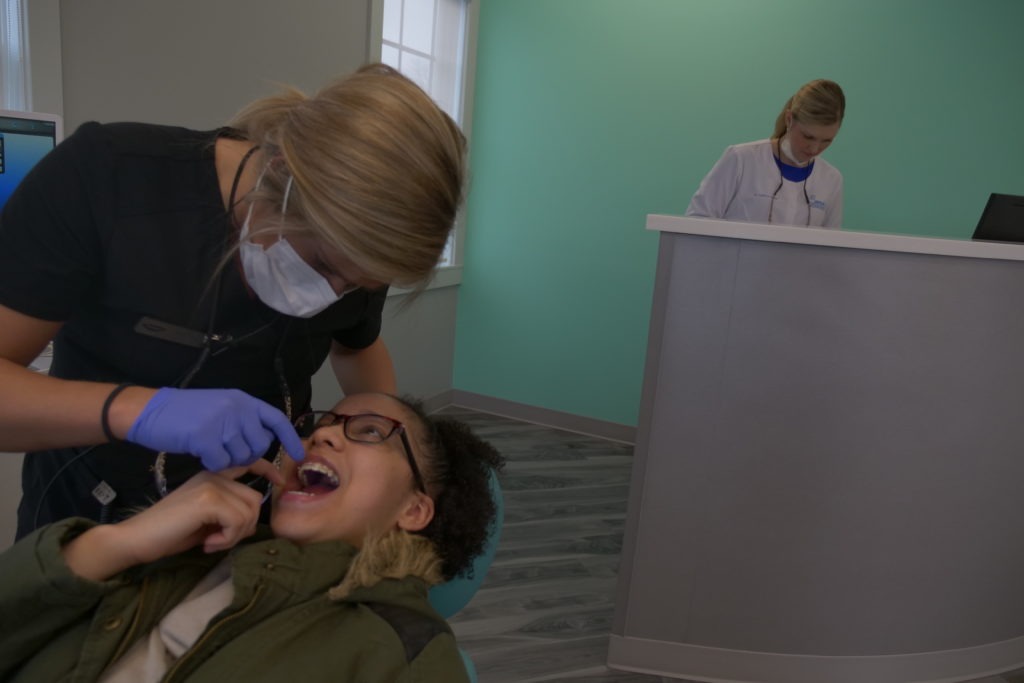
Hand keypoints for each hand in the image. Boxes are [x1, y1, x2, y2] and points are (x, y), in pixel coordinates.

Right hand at [62, 460, 280, 580]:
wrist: (136, 539)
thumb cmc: (169, 533)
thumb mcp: (207, 521)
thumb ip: (229, 513)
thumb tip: (253, 521)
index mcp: (212, 475)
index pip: (248, 463)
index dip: (267, 470)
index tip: (279, 482)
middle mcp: (214, 474)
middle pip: (255, 499)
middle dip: (245, 526)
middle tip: (221, 541)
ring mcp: (211, 484)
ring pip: (249, 511)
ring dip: (235, 535)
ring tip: (212, 543)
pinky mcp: (208, 499)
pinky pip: (238, 521)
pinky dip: (228, 539)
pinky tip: (208, 545)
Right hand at [126, 387, 304, 468]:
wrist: (149, 411)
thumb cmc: (183, 414)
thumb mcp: (219, 411)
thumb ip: (242, 425)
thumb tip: (264, 448)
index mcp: (243, 400)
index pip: (276, 419)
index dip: (290, 438)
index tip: (299, 455)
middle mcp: (237, 407)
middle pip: (259, 446)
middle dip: (247, 456)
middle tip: (226, 453)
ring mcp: (221, 421)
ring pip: (241, 457)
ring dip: (227, 461)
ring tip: (210, 450)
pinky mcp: (205, 436)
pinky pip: (221, 463)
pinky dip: (212, 464)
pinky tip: (200, 454)